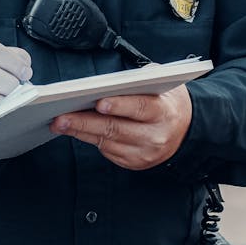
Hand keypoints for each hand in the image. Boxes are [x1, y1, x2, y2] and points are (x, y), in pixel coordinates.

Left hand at [50, 85, 191, 169]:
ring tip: (60, 122)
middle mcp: (155, 136)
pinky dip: (88, 139)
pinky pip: (107, 151)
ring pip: (106, 142)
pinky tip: (75, 130)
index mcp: (163, 112)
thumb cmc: (166, 101)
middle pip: (116, 129)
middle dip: (85, 122)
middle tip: (62, 116)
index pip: (140, 108)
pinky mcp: (134, 163)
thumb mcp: (160, 83)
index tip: (99, 103)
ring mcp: (144, 153)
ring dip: (80, 132)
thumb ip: (136, 81)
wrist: (186, 130)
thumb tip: (104, 84)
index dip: (119, 106)